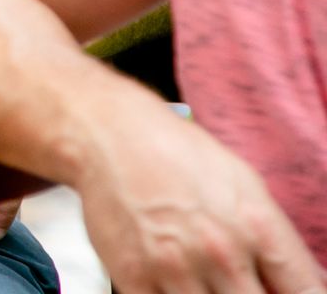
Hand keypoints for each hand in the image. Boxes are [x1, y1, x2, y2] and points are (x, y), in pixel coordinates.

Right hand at [75, 117, 322, 293]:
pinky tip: (173, 284)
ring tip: (204, 281)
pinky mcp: (134, 277)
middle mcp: (221, 252)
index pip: (306, 292)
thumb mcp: (246, 187)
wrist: (109, 137)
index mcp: (258, 228)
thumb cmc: (178, 156)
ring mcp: (176, 268)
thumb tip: (299, 287)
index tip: (280, 293)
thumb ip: (276, 243)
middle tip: (234, 285)